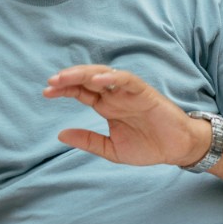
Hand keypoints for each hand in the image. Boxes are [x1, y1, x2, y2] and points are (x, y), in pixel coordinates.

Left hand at [44, 65, 207, 167]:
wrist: (177, 149)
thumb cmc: (148, 146)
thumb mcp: (111, 149)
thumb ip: (88, 140)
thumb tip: (60, 134)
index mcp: (106, 107)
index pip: (81, 92)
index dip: (63, 90)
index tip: (45, 92)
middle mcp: (115, 96)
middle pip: (88, 80)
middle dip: (69, 78)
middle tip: (50, 82)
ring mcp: (128, 92)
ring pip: (104, 74)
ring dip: (84, 74)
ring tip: (66, 77)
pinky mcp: (144, 92)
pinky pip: (126, 80)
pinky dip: (112, 78)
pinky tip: (97, 81)